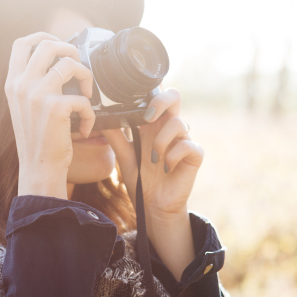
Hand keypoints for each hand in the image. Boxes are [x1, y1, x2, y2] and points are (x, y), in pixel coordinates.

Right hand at [4, 32, 96, 198]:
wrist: (38, 169)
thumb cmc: (37, 141)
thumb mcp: (24, 108)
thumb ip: (32, 85)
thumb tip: (57, 64)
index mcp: (12, 83)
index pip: (21, 43)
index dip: (42, 36)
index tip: (58, 44)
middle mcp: (21, 85)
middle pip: (48, 44)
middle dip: (70, 49)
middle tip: (78, 66)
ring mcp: (37, 94)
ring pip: (70, 63)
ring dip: (86, 77)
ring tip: (86, 96)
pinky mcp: (55, 107)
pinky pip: (83, 97)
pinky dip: (90, 113)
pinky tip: (84, 128)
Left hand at [102, 88, 203, 279]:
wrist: (154, 207)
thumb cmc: (141, 181)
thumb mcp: (124, 158)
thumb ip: (116, 138)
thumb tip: (102, 119)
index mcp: (153, 126)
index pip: (156, 98)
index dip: (152, 88)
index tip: (136, 93)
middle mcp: (169, 129)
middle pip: (174, 97)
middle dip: (161, 100)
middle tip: (147, 117)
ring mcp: (183, 141)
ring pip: (179, 122)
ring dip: (161, 140)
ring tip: (152, 159)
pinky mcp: (194, 155)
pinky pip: (187, 145)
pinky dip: (172, 156)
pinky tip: (165, 168)